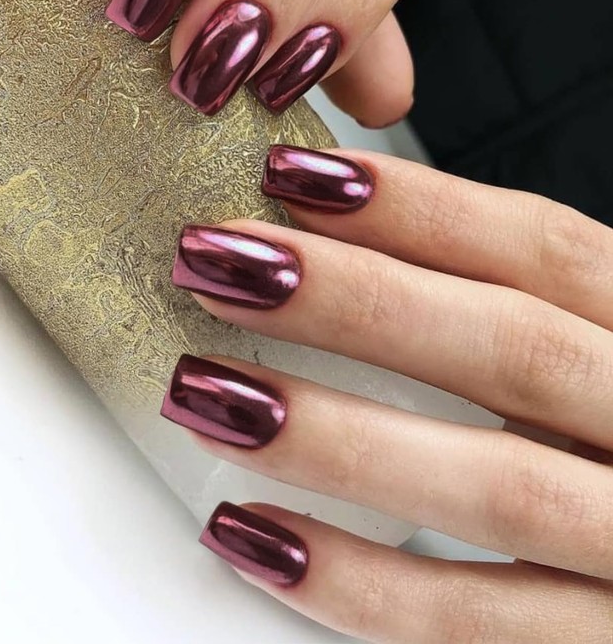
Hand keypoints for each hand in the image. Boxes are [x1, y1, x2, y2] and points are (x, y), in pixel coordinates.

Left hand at [164, 146, 612, 641]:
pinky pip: (469, 625)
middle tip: (218, 261)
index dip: (415, 206)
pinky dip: (356, 579)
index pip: (544, 249)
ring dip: (332, 436)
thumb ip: (513, 309)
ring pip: (492, 486)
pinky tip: (250, 532)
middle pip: (511, 349)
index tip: (292, 177)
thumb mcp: (592, 351)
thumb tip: (341, 243)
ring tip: (202, 391)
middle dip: (354, 300)